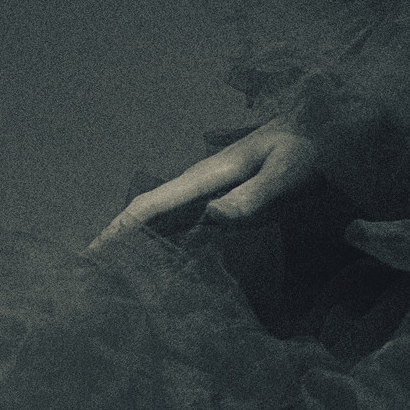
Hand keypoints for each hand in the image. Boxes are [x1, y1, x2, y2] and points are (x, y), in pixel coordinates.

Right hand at [91, 122, 320, 252]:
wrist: (321, 133)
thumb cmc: (306, 150)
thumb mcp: (287, 173)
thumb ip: (254, 196)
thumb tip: (212, 217)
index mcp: (206, 177)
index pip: (151, 206)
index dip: (120, 230)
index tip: (92, 254)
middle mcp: (198, 186)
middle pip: (147, 216)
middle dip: (117, 241)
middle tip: (88, 275)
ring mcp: (208, 195)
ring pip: (162, 223)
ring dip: (137, 245)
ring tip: (111, 276)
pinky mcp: (221, 204)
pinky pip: (182, 229)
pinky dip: (164, 246)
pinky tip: (156, 267)